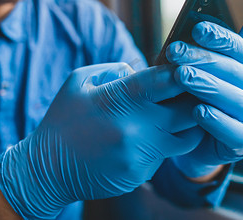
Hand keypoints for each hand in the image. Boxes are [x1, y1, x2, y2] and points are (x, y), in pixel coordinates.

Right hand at [0, 63, 203, 218]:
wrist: (47, 169)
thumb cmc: (63, 120)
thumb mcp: (79, 81)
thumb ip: (114, 70)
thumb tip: (142, 71)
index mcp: (119, 99)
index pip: (166, 81)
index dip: (183, 73)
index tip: (191, 68)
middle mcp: (136, 128)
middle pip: (188, 112)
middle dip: (195, 101)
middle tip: (193, 94)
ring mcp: (141, 154)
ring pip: (185, 138)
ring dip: (186, 126)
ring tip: (174, 117)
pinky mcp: (141, 174)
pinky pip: (164, 156)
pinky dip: (161, 145)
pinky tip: (142, 140)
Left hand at [167, 17, 242, 177]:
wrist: (200, 142)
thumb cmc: (203, 99)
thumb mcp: (206, 73)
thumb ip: (216, 50)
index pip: (238, 47)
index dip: (218, 37)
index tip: (196, 29)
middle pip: (231, 70)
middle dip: (201, 59)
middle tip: (175, 52)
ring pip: (233, 98)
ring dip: (206, 86)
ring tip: (181, 76)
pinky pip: (232, 131)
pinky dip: (215, 120)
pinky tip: (197, 112)